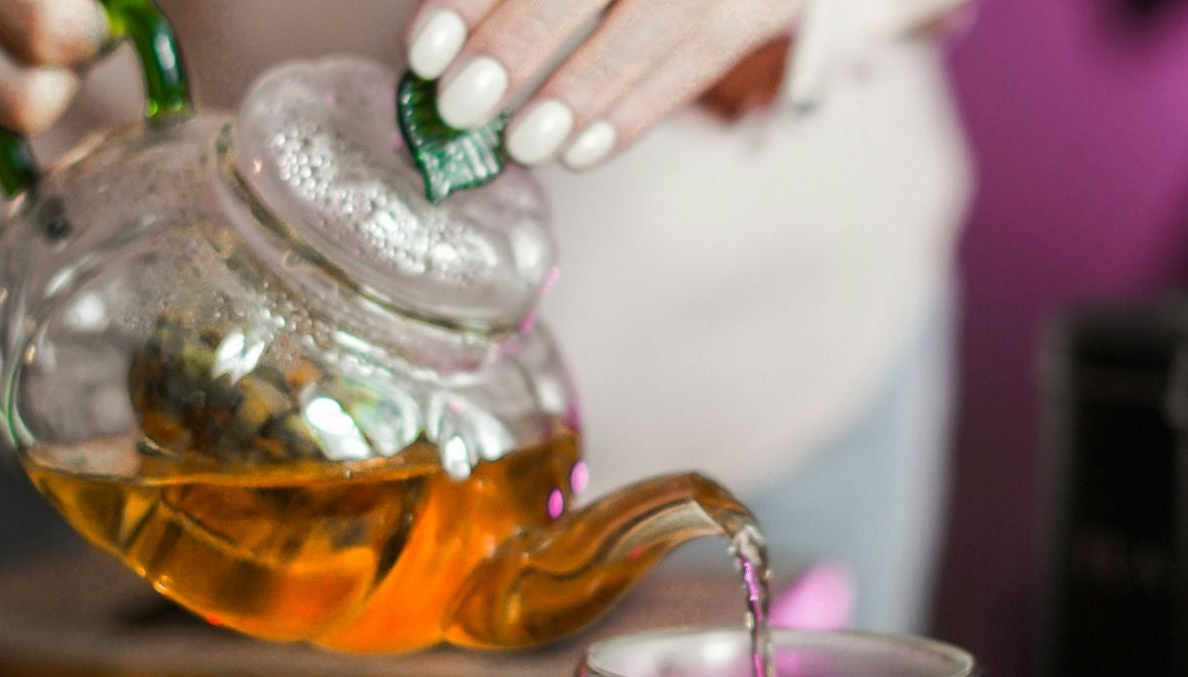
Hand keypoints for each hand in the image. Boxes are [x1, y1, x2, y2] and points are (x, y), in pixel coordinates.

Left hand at [404, 0, 804, 169]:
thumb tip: (449, 42)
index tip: (427, 49)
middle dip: (516, 44)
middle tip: (462, 104)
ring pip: (644, 30)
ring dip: (577, 94)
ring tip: (523, 143)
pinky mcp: (760, 8)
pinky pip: (697, 65)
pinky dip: (635, 112)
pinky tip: (581, 150)